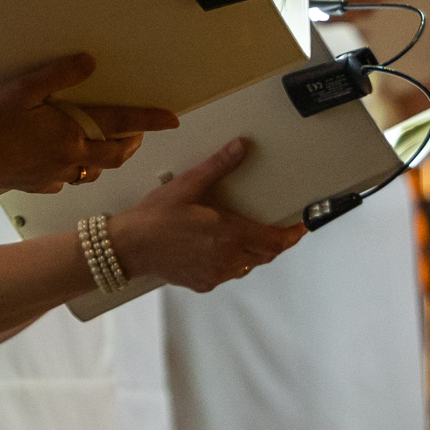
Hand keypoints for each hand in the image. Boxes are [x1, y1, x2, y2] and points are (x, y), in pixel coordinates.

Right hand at [0, 52, 179, 195]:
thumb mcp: (24, 89)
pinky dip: (74, 173)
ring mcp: (56, 175)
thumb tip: (89, 62)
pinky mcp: (39, 184)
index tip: (172, 119)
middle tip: (137, 134)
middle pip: (115, 155)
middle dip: (132, 144)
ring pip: (94, 171)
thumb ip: (59, 75)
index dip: (148, 120)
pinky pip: (66, 181)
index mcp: (72, 133)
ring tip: (105, 148)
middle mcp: (72, 157)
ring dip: (106, 159)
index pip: (120, 123)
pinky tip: (64, 166)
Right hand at [107, 137, 305, 291]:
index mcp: (230, 234)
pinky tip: (213, 250)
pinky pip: (225, 274)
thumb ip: (219, 166)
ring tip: (240, 237)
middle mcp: (228, 259)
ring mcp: (215, 274)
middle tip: (274, 230)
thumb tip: (241, 147)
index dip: (292, 236)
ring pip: (245, 266)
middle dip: (272, 243)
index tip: (300, 229)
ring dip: (249, 253)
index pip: (274, 241)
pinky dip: (228, 263)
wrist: (129, 246)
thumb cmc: (156, 217)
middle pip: (264, 255)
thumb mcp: (188, 185)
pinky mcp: (202, 283)